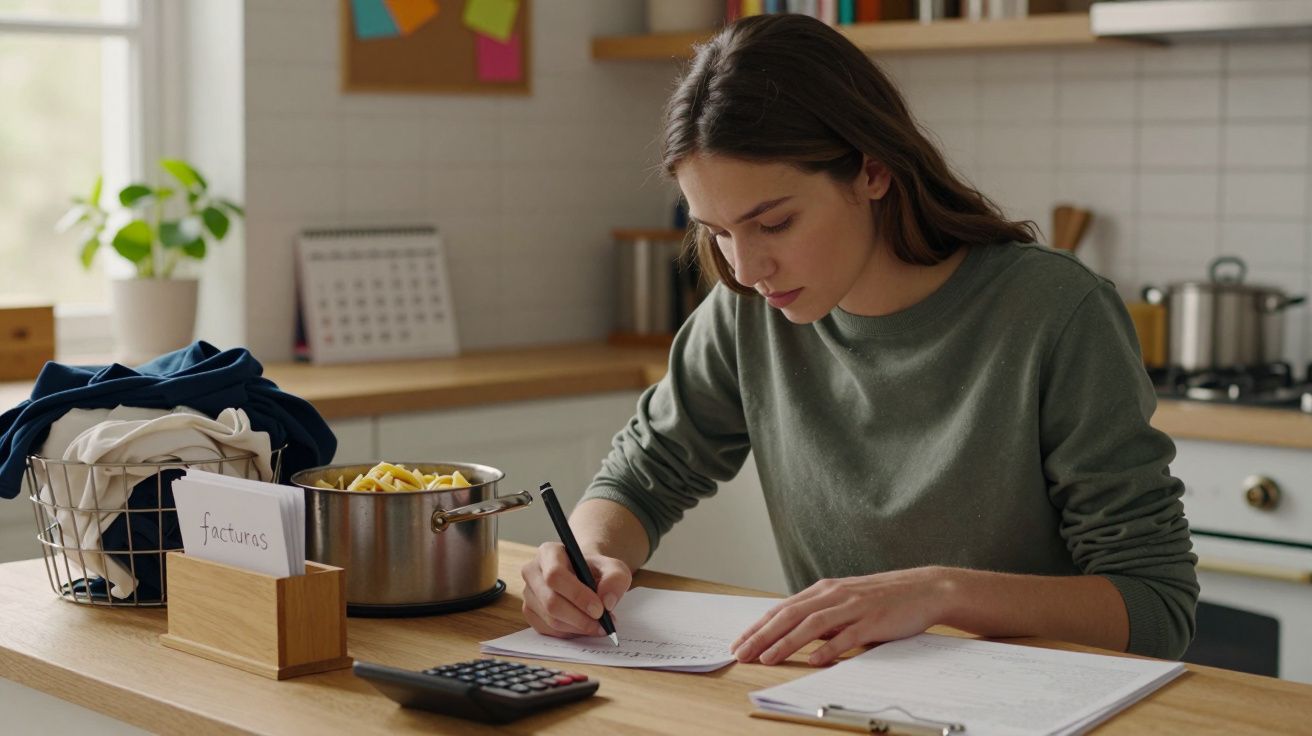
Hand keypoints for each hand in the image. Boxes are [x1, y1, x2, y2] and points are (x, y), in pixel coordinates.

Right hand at [520, 541, 631, 638]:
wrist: (584, 576)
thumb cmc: (595, 570)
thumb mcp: (613, 568)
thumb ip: (615, 580)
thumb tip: (606, 601)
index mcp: (549, 552)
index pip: (555, 575)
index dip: (577, 595)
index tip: (599, 609)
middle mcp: (532, 572)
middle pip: (551, 601)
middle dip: (579, 618)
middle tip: (602, 624)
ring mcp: (528, 594)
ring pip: (550, 619)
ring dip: (577, 628)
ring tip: (598, 626)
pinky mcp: (529, 612)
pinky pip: (548, 630)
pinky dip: (569, 633)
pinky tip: (583, 626)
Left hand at [731, 567, 955, 666]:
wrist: (923, 588)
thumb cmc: (882, 598)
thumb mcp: (845, 601)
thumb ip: (822, 615)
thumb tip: (793, 633)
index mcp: (824, 590)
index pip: (782, 608)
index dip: (758, 626)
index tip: (739, 642)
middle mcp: (834, 595)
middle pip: (790, 615)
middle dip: (762, 635)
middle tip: (741, 653)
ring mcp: (853, 606)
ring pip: (812, 624)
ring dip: (787, 642)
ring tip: (767, 658)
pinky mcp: (873, 620)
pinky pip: (847, 635)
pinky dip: (829, 648)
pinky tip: (814, 660)